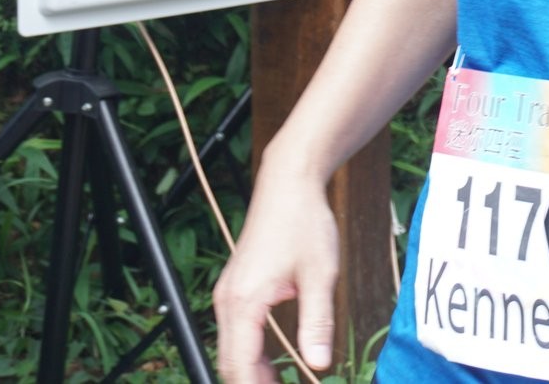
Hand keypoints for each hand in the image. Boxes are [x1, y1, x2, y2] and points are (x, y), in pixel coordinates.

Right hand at [212, 165, 340, 382]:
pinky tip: (272, 363)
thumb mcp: (320, 275)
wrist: (288, 185)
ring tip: (280, 383)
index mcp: (245, 301)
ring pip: (230, 349)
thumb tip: (319, 363)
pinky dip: (249, 352)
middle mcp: (228, 300)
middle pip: (229, 363)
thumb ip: (317, 323)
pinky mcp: (235, 289)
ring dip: (251, 371)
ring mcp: (228, 294)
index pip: (240, 365)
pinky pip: (234, 332)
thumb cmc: (304, 223)